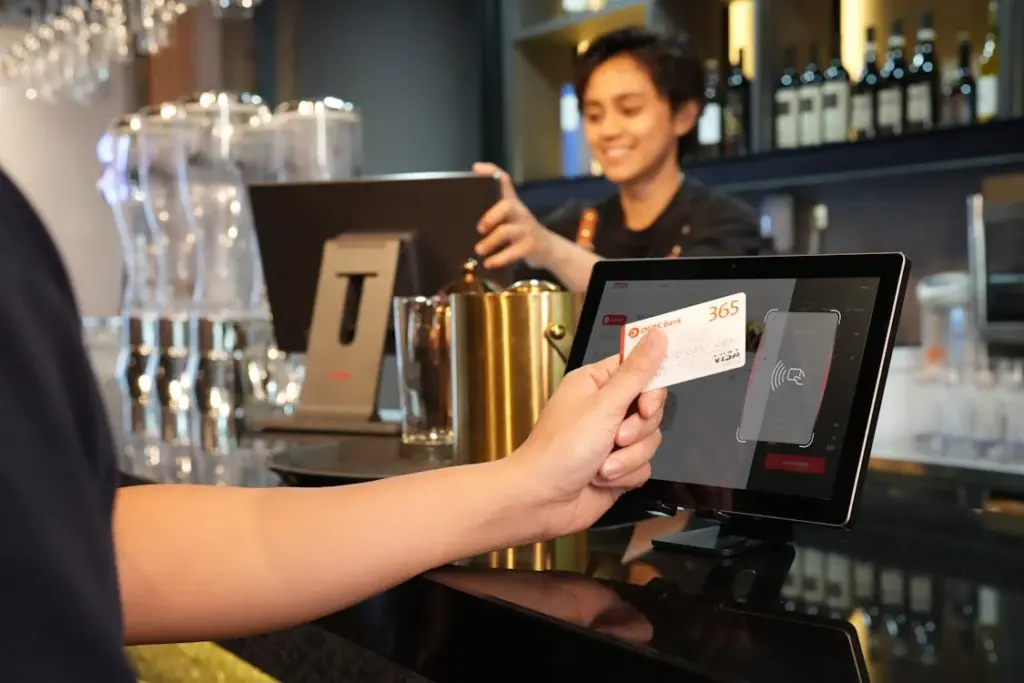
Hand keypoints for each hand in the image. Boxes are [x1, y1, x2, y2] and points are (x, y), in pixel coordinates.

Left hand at [472, 162, 554, 268]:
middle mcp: (520, 213)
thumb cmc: (521, 232)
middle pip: (507, 205)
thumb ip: (492, 210)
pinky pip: (513, 252)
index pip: (504, 181)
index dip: (491, 172)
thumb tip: (464, 210)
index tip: (476, 169)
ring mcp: (526, 229)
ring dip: (490, 242)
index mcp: (512, 203)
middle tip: (479, 228)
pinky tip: (488, 263)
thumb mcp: (510, 217)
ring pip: (507, 231)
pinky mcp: (530, 246)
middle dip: (491, 215)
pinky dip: (499, 259)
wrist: (549, 249)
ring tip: (479, 250)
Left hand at [509, 330, 667, 537]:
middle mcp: (605, 409)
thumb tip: (658, 335)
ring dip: (629, 456)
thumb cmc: (560, 449)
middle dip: (637, 429)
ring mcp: (611, 439)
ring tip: (603, 465)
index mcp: (596, 384)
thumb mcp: (604, 405)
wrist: (541, 500)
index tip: (646, 404)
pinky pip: (643, 465)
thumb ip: (637, 372)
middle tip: (617, 436)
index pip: (639, 370)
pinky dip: (626, 474)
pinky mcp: (618, 467)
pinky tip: (601, 479)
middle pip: (650, 408)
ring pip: (650, 439)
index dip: (650, 387)